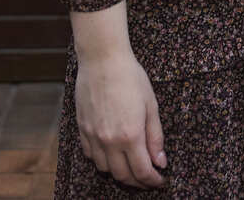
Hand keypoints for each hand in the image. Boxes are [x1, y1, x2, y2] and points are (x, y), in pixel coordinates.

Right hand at [74, 50, 166, 187]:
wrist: (102, 60)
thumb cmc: (131, 78)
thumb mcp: (151, 105)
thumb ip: (155, 136)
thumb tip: (161, 161)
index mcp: (130, 135)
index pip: (142, 171)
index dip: (153, 181)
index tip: (160, 180)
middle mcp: (109, 140)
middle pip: (122, 175)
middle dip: (138, 182)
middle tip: (149, 178)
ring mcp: (93, 136)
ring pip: (105, 169)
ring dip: (120, 172)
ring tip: (132, 167)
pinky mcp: (82, 129)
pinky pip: (91, 156)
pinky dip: (103, 161)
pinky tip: (113, 154)